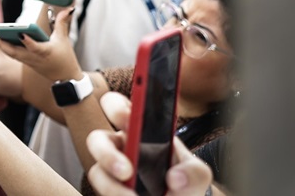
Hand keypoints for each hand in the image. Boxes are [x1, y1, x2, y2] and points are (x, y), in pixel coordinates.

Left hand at [0, 0, 88, 81]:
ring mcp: (29, 62)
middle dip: (3, 44)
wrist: (65, 79)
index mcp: (45, 52)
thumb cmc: (65, 58)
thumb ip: (62, 23)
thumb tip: (68, 9)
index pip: (34, 47)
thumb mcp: (64, 39)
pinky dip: (7, 48)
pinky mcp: (27, 63)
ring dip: (2, 46)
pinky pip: (14, 56)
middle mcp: (34, 58)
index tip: (20, 34)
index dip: (28, 41)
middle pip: (16, 53)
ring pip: (13, 55)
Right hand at [85, 92, 213, 195]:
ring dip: (113, 187)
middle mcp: (121, 148)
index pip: (118, 107)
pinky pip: (103, 193)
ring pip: (97, 172)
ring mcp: (112, 172)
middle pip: (96, 139)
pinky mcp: (109, 191)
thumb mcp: (197, 174)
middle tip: (126, 171)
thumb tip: (175, 178)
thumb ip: (194, 172)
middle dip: (106, 152)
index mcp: (139, 131)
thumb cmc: (183, 183)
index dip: (116, 108)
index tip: (126, 118)